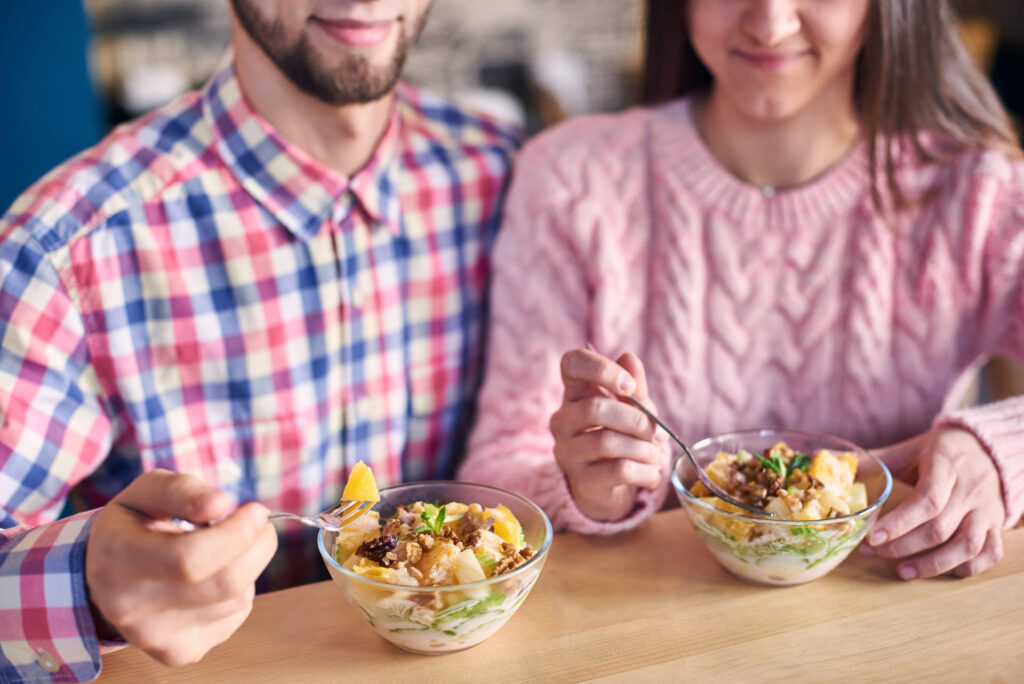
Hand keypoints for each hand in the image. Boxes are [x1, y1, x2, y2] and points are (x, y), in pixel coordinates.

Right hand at [85, 470, 277, 665]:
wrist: (105, 578)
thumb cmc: (133, 526)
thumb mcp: (146, 493)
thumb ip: (181, 491)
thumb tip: (220, 504)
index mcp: (118, 559)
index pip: (189, 558)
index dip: (237, 533)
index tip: (255, 511)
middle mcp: (132, 607)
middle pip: (225, 583)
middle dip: (257, 546)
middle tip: (258, 525)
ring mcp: (156, 638)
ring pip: (237, 598)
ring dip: (248, 565)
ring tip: (224, 549)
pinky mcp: (180, 652)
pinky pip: (235, 616)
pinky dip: (239, 590)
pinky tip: (213, 577)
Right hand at [550, 347, 668, 520]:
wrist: (609, 488)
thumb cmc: (621, 438)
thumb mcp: (632, 410)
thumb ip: (633, 387)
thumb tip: (629, 357)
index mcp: (575, 393)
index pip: (572, 364)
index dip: (601, 369)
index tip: (629, 386)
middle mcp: (563, 419)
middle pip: (595, 409)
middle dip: (636, 421)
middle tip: (659, 434)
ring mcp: (566, 451)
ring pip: (607, 442)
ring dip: (644, 450)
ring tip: (656, 457)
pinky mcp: (580, 480)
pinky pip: (617, 471)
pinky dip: (645, 472)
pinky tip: (652, 474)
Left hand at [868, 427, 1004, 578]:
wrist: (987, 449)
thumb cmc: (939, 452)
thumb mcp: (908, 449)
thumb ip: (873, 459)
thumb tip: (829, 456)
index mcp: (947, 464)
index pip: (927, 499)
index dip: (900, 523)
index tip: (872, 538)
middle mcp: (972, 488)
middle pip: (940, 527)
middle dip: (903, 545)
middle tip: (872, 552)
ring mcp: (988, 509)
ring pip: (967, 546)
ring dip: (933, 564)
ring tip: (902, 571)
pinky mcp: (998, 524)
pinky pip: (990, 553)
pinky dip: (966, 568)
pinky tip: (938, 570)